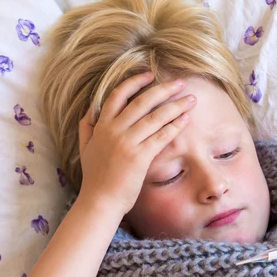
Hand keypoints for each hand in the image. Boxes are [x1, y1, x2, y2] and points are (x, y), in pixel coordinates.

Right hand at [77, 72, 195, 215]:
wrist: (100, 202)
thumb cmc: (95, 178)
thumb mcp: (85, 148)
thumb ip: (87, 127)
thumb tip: (90, 111)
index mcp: (101, 126)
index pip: (118, 95)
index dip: (135, 82)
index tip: (150, 75)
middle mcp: (113, 130)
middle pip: (142, 101)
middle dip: (164, 89)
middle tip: (180, 83)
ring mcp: (126, 143)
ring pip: (155, 117)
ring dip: (176, 106)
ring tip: (190, 99)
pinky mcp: (139, 157)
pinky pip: (161, 136)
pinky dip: (175, 126)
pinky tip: (186, 119)